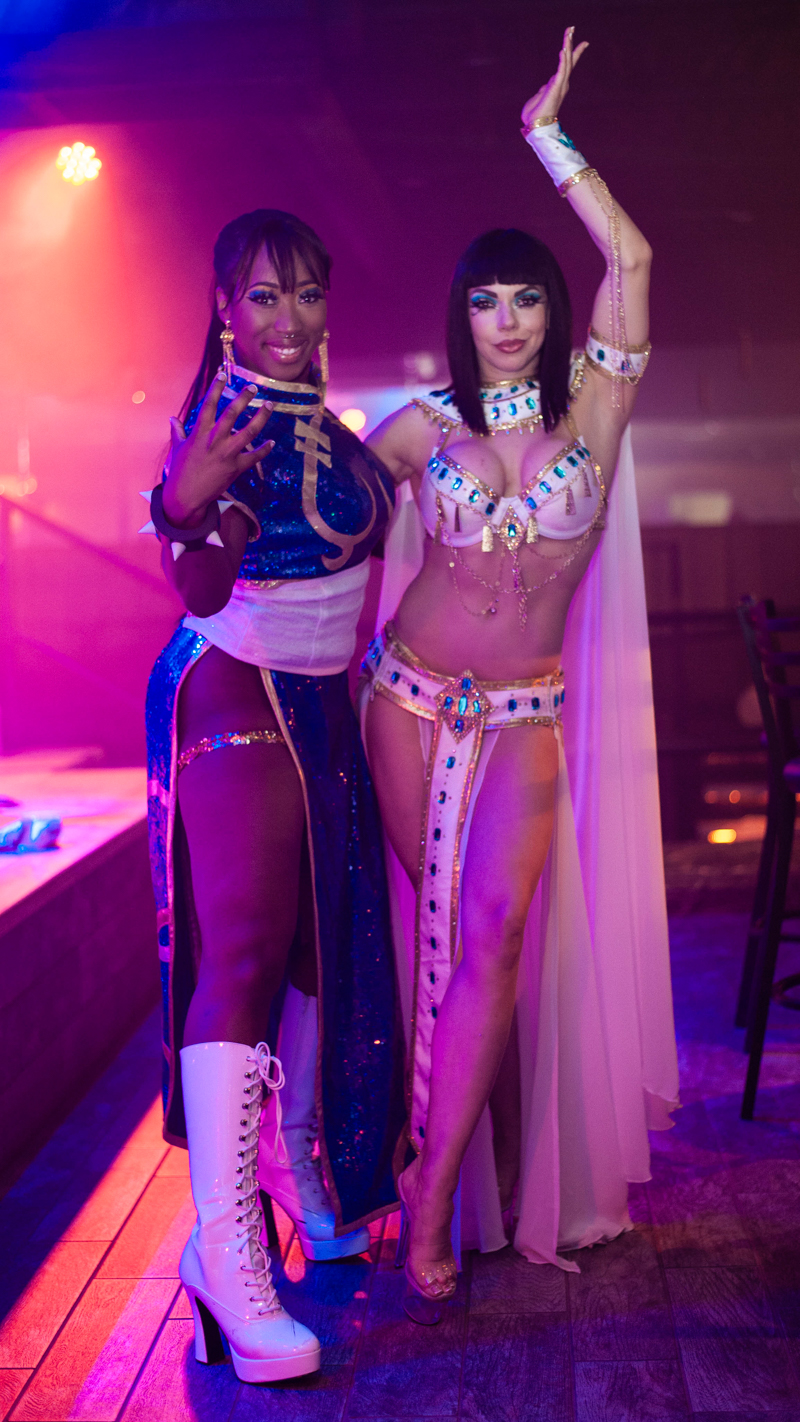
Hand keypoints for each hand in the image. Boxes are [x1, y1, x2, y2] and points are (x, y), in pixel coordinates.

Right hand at [162, 374, 273, 527]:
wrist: (186, 496)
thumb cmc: (180, 471)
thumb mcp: (177, 448)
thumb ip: (177, 431)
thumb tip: (172, 419)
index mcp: (199, 433)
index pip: (208, 404)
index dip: (216, 388)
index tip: (223, 373)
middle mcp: (214, 441)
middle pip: (232, 414)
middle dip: (244, 398)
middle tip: (253, 387)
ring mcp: (227, 454)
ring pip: (249, 432)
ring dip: (261, 418)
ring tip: (269, 405)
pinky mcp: (236, 468)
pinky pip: (254, 457)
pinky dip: (264, 449)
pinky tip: (272, 442)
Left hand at [520, 26, 588, 132]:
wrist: (535, 126)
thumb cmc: (535, 115)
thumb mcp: (538, 97)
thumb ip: (543, 90)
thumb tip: (544, 86)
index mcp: (557, 85)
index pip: (567, 65)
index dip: (572, 52)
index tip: (582, 42)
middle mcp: (561, 84)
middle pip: (568, 59)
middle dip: (570, 42)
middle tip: (572, 27)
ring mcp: (560, 85)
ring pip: (566, 62)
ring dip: (567, 46)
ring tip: (569, 32)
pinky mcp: (556, 88)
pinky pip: (561, 71)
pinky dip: (562, 61)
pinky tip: (563, 50)